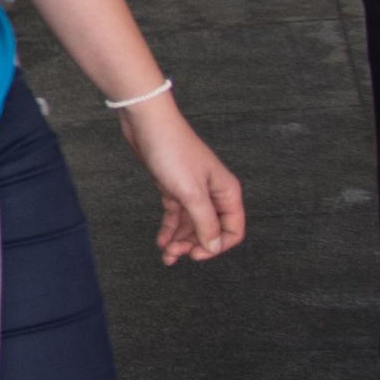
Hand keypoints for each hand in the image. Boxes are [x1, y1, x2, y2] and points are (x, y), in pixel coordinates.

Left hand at [118, 99, 242, 262]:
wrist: (147, 125)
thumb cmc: (172, 151)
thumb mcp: (191, 192)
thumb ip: (205, 221)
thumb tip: (214, 246)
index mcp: (226, 192)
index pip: (233, 229)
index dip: (217, 245)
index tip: (197, 255)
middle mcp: (213, 193)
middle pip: (210, 229)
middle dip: (194, 244)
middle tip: (175, 254)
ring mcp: (193, 190)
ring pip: (191, 224)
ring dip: (180, 240)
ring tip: (166, 253)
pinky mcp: (174, 187)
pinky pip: (176, 215)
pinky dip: (170, 229)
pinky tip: (162, 242)